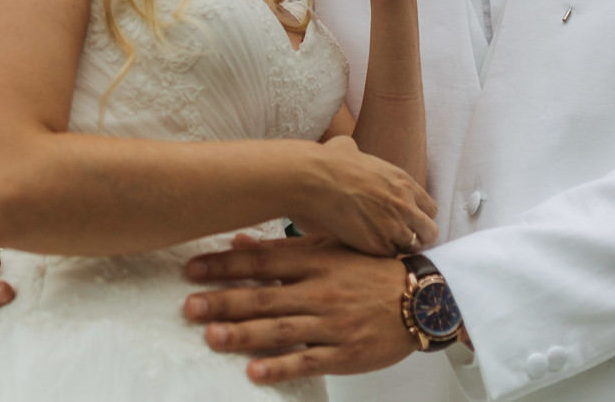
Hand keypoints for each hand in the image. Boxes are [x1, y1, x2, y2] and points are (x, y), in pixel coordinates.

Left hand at [183, 234, 420, 383]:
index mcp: (315, 260)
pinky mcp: (345, 354)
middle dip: (224, 301)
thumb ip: (283, 249)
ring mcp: (332, 323)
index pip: (261, 261)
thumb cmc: (371, 269)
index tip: (192, 269)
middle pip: (264, 296)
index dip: (224, 265)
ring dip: (244, 334)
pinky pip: (308, 361)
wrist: (424, 297)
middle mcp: (320, 290)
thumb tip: (239, 243)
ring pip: (281, 329)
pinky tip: (254, 372)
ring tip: (211, 337)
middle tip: (189, 306)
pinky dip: (280, 368)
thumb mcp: (330, 248)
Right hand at [296, 136, 437, 256]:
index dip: (420, 216)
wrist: (315, 180)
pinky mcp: (377, 245)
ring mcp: (393, 227)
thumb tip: (347, 149)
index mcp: (404, 183)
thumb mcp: (351, 149)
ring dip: (399, 247)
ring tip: (381, 243)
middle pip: (430, 232)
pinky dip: (381, 254)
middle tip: (402, 238)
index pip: (430, 209)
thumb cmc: (329, 161)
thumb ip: (358, 154)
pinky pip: (389, 256)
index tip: (408, 221)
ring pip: (412, 247)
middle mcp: (405, 205)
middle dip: (419, 236)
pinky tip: (368, 246)